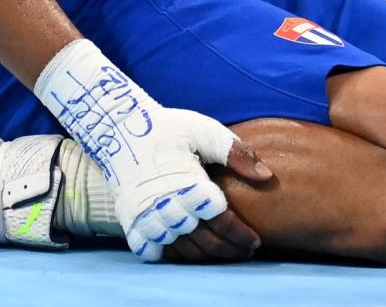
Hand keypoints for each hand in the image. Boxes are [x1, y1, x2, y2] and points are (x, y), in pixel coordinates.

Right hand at [34, 39, 270, 261]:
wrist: (118, 128)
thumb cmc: (166, 128)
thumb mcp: (204, 130)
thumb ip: (236, 153)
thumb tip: (267, 176)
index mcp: (190, 184)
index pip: (223, 221)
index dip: (241, 235)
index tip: (255, 241)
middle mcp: (169, 206)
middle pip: (206, 243)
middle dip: (230, 251)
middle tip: (245, 252)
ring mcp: (148, 217)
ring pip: (183, 251)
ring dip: (206, 257)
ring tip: (222, 253)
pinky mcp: (132, 222)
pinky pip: (156, 253)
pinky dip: (174, 256)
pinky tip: (188, 250)